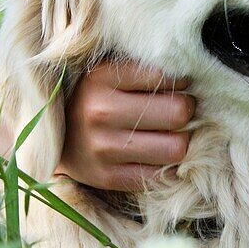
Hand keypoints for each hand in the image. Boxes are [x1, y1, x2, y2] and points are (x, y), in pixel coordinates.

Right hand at [56, 58, 194, 190]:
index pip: (166, 77)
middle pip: (178, 113)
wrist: (57, 139)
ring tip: (169, 134)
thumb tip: (192, 79)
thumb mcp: (113, 73)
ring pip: (176, 148)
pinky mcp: (107, 177)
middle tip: (177, 112)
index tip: (178, 86)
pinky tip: (156, 155)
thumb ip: (147, 70)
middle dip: (186, 112)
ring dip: (180, 141)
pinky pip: (161, 175)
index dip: (181, 83)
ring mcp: (102, 148)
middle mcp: (100, 113)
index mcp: (102, 78)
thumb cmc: (97, 99)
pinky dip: (166, 167)